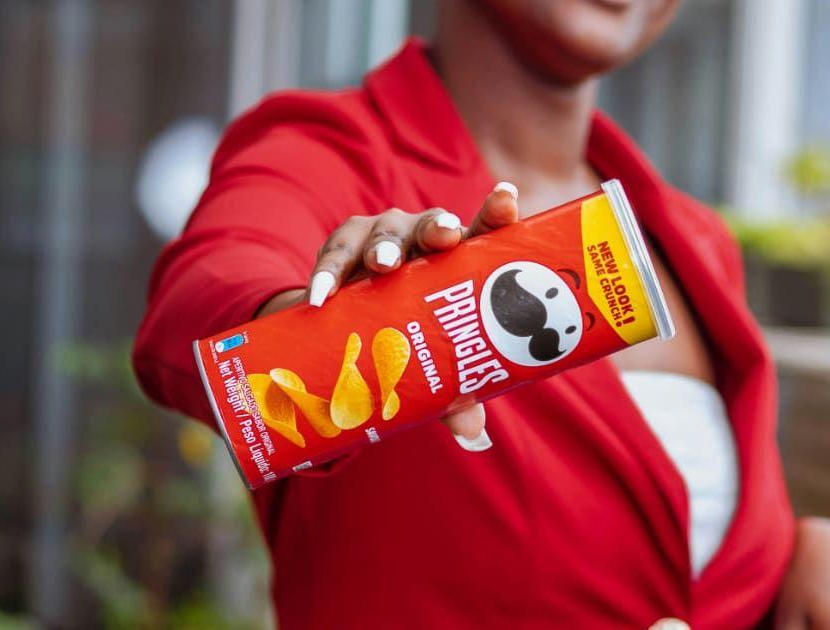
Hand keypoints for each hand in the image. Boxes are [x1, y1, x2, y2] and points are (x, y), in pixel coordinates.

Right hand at [256, 182, 520, 451]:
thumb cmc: (412, 338)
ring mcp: (381, 238)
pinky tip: (322, 294)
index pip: (484, 233)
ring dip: (383, 248)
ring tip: (381, 266)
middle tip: (443, 237)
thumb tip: (474, 436)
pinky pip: (333, 255)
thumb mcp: (435, 365)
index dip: (496, 214)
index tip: (507, 199)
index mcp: (460, 259)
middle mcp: (424, 240)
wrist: (350, 328)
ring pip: (384, 234)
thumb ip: (456, 395)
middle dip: (439, 228)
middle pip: (434, 226)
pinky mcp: (342, 247)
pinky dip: (327, 274)